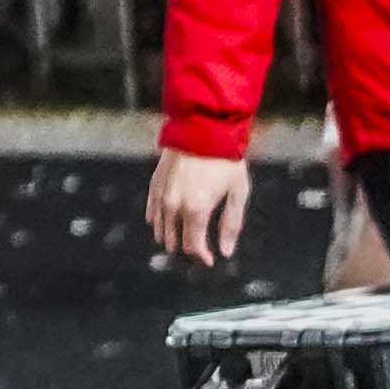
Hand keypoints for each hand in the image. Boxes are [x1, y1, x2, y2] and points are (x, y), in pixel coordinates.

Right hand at [147, 147, 251, 263]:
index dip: (202, 257)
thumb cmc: (225, 160)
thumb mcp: (238, 192)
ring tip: (180, 242)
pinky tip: (162, 224)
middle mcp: (174, 206)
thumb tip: (225, 251)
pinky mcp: (154, 183)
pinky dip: (157, 220)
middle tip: (198, 251)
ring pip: (160, 228)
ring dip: (170, 237)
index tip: (210, 260)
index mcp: (196, 210)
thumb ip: (231, 224)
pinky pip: (151, 210)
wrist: (202, 128)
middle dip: (186, 249)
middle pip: (174, 240)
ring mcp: (161, 194)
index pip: (193, 246)